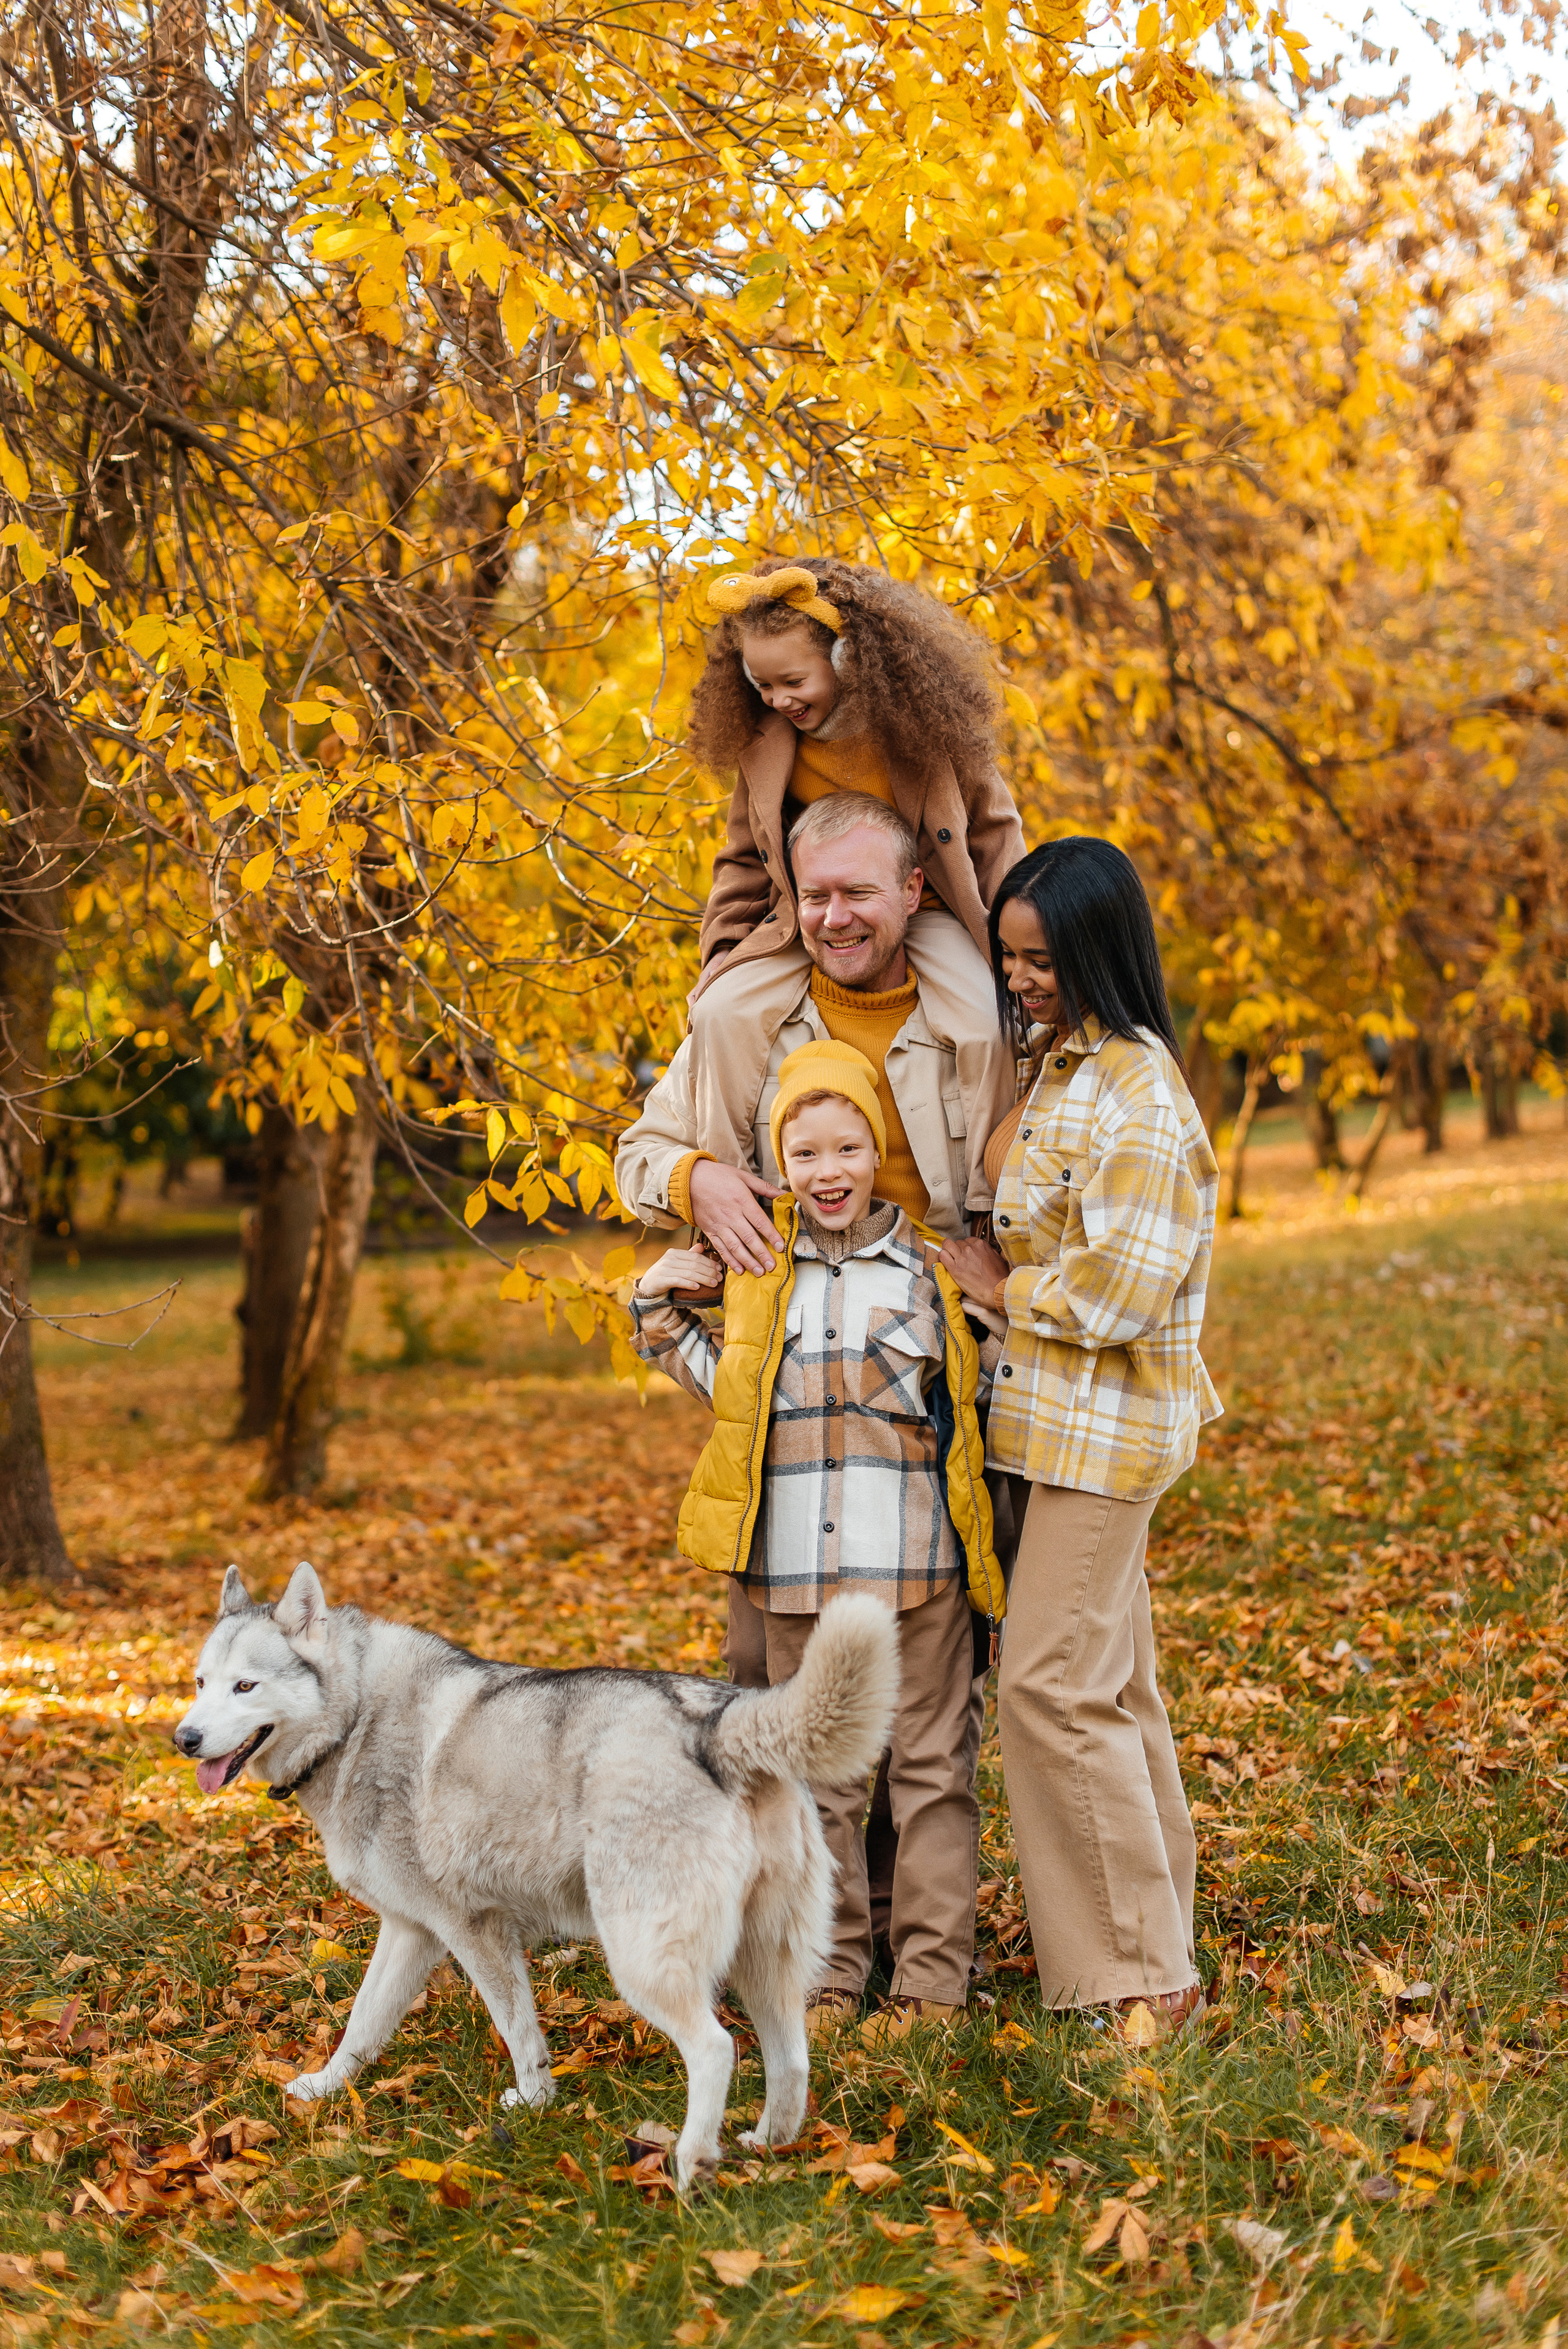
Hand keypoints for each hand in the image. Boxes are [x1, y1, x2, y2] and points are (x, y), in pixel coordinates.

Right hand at [636, 1247, 723, 1300]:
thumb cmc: (665, 1274)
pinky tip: (697, 1287)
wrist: (647, 1285)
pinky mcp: (661, 1280)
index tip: (719, 1269)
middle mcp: (669, 1259)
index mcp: (674, 1253)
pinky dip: (689, 1284)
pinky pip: (678, 1281)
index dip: (709, 1262)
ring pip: (689, 1273)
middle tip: (719, 1278)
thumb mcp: (676, 1263)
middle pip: (694, 1264)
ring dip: (703, 1279)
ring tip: (713, 1284)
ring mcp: (664, 1269)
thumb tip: (702, 1247)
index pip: (696, 1256)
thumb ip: (689, 1256)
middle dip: (709, 1271)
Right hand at [688, 1158, 784, 1274]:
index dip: (772, 1235)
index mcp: (742, 1200)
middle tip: (772, 1266)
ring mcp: (719, 1225)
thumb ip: (765, 1188)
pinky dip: (730, 1260)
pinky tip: (739, 1269)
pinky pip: (721, 1248)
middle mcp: (731, 1215)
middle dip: (762, 1254)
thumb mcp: (743, 1176)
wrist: (689, 1179)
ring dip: (748, 1261)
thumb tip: (784, 1194)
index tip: (781, 1247)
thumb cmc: (718, 1176)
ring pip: (735, 1247)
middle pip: (749, 1238)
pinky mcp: (710, 1231)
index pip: (760, 1221)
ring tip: (759, 1272)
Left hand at [940, 1235, 1008, 1308]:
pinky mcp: (955, 1268)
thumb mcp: (999, 1259)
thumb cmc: (1000, 1278)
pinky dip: (942, 1257)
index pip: (967, 1240)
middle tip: (959, 1259)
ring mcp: (961, 1257)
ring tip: (950, 1258)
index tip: (966, 1254)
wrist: (997, 1291)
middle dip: (957, 1250)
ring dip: (947, 1250)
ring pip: (947, 1245)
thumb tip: (987, 1251)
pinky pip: (942, 1255)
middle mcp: (970, 1248)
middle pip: (957, 1243)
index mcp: (980, 1245)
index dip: (965, 1247)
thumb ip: (990, 1252)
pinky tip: (946, 1262)